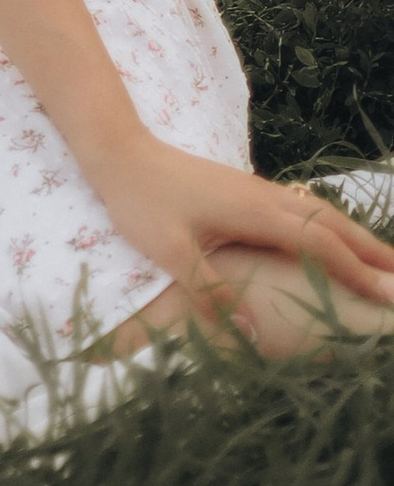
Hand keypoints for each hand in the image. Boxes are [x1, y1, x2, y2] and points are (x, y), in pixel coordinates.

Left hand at [94, 135, 393, 316]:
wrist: (118, 150)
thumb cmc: (140, 200)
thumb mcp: (168, 249)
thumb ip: (210, 291)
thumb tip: (253, 334)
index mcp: (253, 210)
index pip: (318, 243)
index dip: (355, 270)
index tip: (389, 295)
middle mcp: (263, 197)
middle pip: (330, 223)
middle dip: (370, 251)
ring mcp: (255, 191)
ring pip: (317, 213)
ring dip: (353, 237)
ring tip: (384, 263)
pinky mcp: (244, 192)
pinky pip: (301, 211)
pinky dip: (329, 228)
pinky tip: (331, 242)